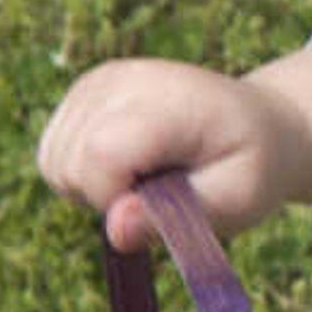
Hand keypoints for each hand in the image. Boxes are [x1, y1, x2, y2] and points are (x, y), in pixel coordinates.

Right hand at [36, 57, 311, 252]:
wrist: (259, 123)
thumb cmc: (251, 167)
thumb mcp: (235, 202)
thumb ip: (173, 219)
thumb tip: (114, 230)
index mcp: (169, 101)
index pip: (102, 154)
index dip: (115, 199)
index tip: (157, 206)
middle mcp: (122, 80)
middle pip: (69, 162)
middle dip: (105, 198)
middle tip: (161, 193)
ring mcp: (97, 81)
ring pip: (53, 160)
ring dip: (92, 188)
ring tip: (148, 178)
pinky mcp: (82, 91)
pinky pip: (53, 153)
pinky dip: (83, 174)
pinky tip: (129, 167)